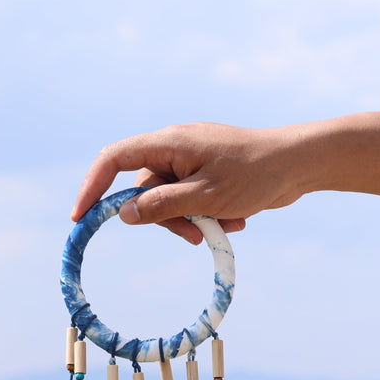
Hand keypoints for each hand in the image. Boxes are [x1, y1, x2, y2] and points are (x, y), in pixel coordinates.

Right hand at [70, 123, 307, 243]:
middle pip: (144, 189)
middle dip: (165, 218)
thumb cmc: (255, 174)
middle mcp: (175, 148)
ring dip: (192, 221)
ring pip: (170, 200)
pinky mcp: (207, 175)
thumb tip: (125, 215)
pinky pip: (191, 200)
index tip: (80, 218)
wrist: (299, 165)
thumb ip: (162, 206)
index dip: (92, 187)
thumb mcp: (205, 198)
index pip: (114, 160)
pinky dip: (207, 216)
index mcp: (169, 143)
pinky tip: (234, 221)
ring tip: (223, 227)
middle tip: (194, 235)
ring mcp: (191, 161)